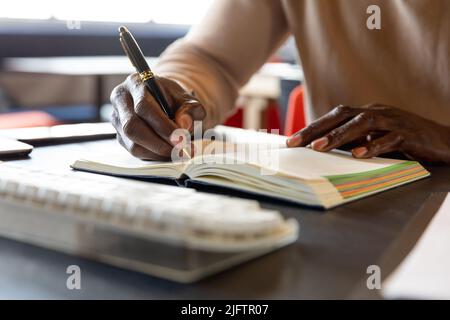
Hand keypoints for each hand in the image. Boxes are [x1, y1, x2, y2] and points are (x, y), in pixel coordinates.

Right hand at [110, 73, 205, 159]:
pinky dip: (155, 155)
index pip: (143, 106)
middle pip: (132, 127)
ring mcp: (118, 119)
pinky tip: (169, 152)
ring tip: (179, 152)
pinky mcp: (120, 136)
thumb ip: (190, 109)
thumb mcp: (187, 99)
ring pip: (132, 143)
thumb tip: (184, 124)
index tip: (181, 138)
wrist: (166, 103)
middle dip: (159, 143)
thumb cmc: (174, 99)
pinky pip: (135, 151)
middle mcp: (121, 100)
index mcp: (135, 83)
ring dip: (158, 152)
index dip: (162, 125)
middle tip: (180, 149)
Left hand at [286, 104, 449, 162]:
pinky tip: (357, 155)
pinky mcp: (409, 134)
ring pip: (363, 123)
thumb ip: (352, 141)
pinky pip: (389, 139)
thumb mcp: (373, 139)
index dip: (312, 127)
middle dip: (317, 128)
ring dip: (339, 135)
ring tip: (319, 148)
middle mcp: (377, 112)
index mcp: (366, 112)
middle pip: (342, 114)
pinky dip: (373, 146)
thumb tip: (323, 150)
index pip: (334, 116)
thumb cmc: (402, 141)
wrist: (443, 140)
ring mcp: (393, 121)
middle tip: (296, 143)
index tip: (291, 140)